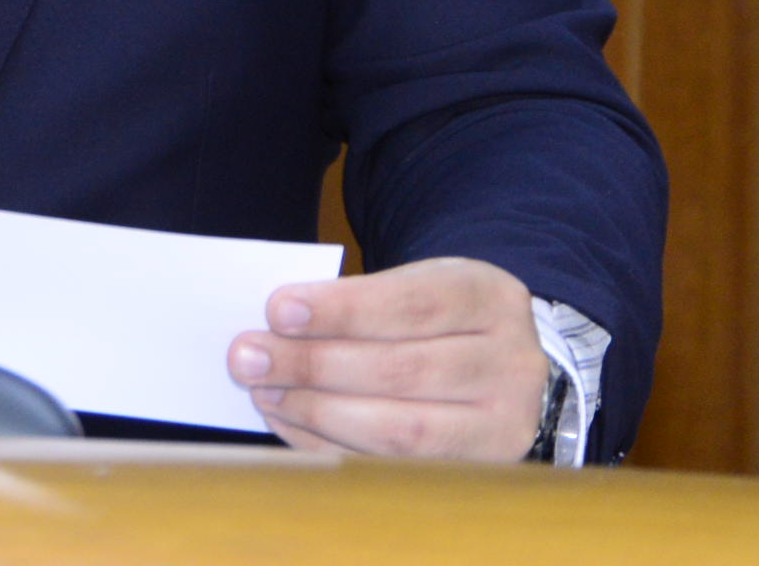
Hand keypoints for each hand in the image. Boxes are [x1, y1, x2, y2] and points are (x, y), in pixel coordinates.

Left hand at [227, 256, 551, 459]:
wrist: (502, 366)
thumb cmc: (442, 318)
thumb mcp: (418, 285)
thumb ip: (359, 300)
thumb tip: (277, 325)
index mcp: (492, 299)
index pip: (412, 304)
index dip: (343, 310)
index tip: (278, 310)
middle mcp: (510, 367)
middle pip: (402, 371)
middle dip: (314, 365)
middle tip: (248, 356)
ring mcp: (500, 429)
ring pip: (399, 431)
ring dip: (317, 412)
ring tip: (264, 392)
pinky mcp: (475, 474)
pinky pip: (390, 470)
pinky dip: (330, 446)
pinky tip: (289, 423)